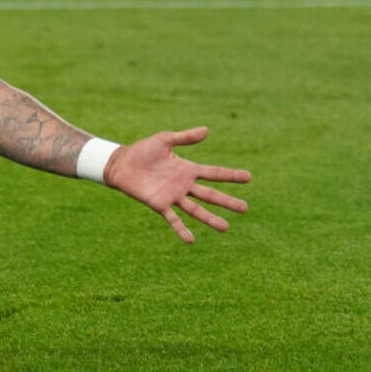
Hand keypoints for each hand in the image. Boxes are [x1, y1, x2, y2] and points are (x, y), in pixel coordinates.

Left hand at [104, 127, 250, 242]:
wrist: (121, 163)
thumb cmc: (142, 151)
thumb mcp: (164, 140)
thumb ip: (184, 138)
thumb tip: (207, 130)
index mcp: (187, 169)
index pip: (214, 173)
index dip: (231, 175)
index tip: (249, 177)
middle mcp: (184, 185)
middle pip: (210, 195)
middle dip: (227, 201)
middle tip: (245, 208)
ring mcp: (173, 196)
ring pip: (196, 210)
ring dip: (210, 219)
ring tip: (225, 228)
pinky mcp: (159, 204)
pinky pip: (172, 219)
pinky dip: (181, 229)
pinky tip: (191, 240)